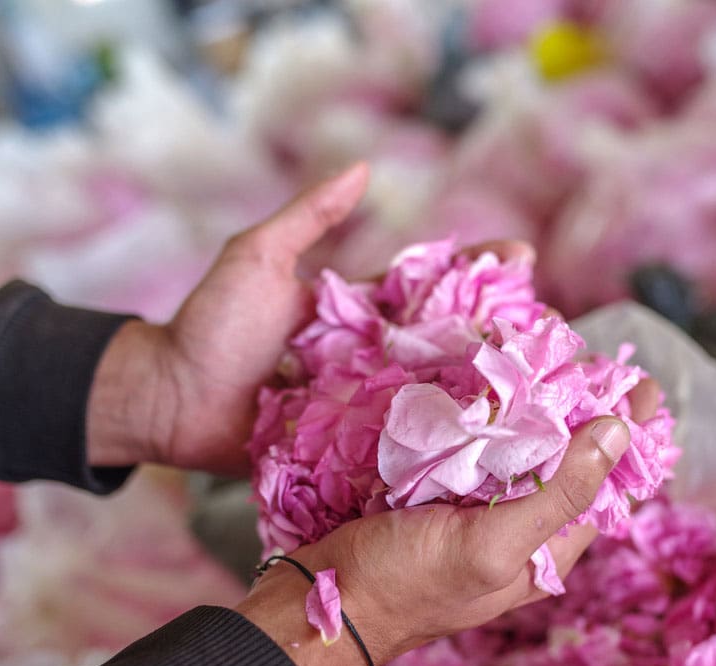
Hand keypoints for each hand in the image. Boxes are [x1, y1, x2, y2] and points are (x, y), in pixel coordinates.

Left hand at [86, 164, 538, 475]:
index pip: (430, 285)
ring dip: (480, 392)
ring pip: (432, 395)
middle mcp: (373, 357)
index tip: (520, 258)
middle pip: (446, 341)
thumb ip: (309, 217)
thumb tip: (363, 167)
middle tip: (548, 330)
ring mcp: (365, 404)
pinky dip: (436, 446)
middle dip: (498, 332)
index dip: (475, 271)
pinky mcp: (350, 448)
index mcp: (360, 312)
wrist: (167, 401)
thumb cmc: (209, 326)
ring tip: (534, 389)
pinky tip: (482, 449)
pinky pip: (397, 445)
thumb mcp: (257, 258)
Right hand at [236, 382, 660, 665]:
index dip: (629, 438)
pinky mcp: (442, 489)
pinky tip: (497, 381)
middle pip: (568, 463)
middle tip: (596, 360)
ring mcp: (480, 507)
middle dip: (586, 412)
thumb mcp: (493, 543)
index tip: (644, 386)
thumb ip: (558, 494)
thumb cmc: (409, 582)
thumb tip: (619, 433)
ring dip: (541, 405)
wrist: (325, 597)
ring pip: (525, 450)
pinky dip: (494, 413)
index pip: (606, 487)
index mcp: (546, 552)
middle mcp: (520, 528)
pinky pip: (481, 446)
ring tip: (557, 357)